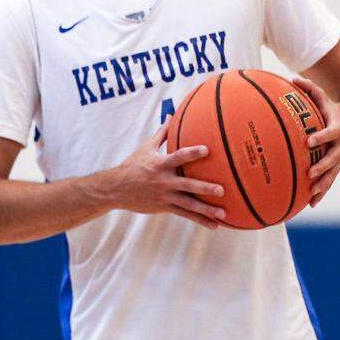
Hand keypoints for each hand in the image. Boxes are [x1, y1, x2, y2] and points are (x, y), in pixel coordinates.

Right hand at [106, 121, 226, 227]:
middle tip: (221, 190)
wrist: (116, 189)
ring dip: (206, 210)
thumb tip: (172, 114)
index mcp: (160, 165)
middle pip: (187, 185)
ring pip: (188, 205)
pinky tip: (214, 225)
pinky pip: (185, 214)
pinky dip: (199, 220)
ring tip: (223, 214)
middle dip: (204, 188)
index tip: (206, 150)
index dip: (192, 153)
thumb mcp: (146, 148)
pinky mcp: (165, 207)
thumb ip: (162, 133)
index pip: (178, 157)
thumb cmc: (133, 165)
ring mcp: (165, 196)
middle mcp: (164, 181)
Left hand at [293, 77, 339, 206]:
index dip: (323, 136)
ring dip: (324, 184)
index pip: (333, 132)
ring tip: (312, 194)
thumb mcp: (321, 96)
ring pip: (334, 173)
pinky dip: (322, 192)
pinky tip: (311, 204)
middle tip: (310, 172)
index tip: (309, 141)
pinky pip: (330, 181)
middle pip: (336, 158)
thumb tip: (293, 79)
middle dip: (324, 166)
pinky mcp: (336, 167)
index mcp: (339, 127)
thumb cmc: (328, 108)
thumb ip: (309, 88)